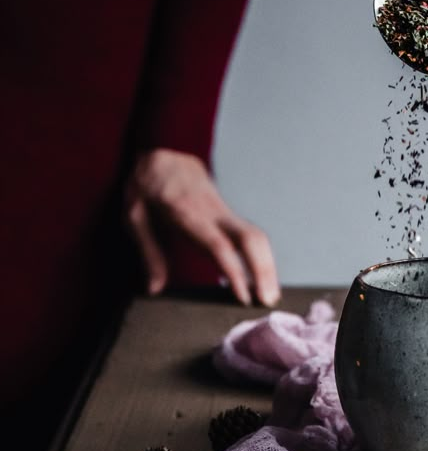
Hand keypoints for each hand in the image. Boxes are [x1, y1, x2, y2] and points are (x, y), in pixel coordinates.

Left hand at [125, 149, 279, 306]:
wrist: (164, 149)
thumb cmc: (146, 183)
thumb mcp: (134, 215)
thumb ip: (148, 252)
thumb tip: (154, 289)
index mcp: (188, 213)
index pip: (219, 245)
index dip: (234, 271)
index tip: (243, 297)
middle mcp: (213, 212)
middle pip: (251, 238)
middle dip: (264, 269)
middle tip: (268, 302)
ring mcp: (224, 211)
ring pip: (257, 236)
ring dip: (268, 265)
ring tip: (270, 297)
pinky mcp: (228, 213)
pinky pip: (252, 235)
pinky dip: (262, 257)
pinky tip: (263, 279)